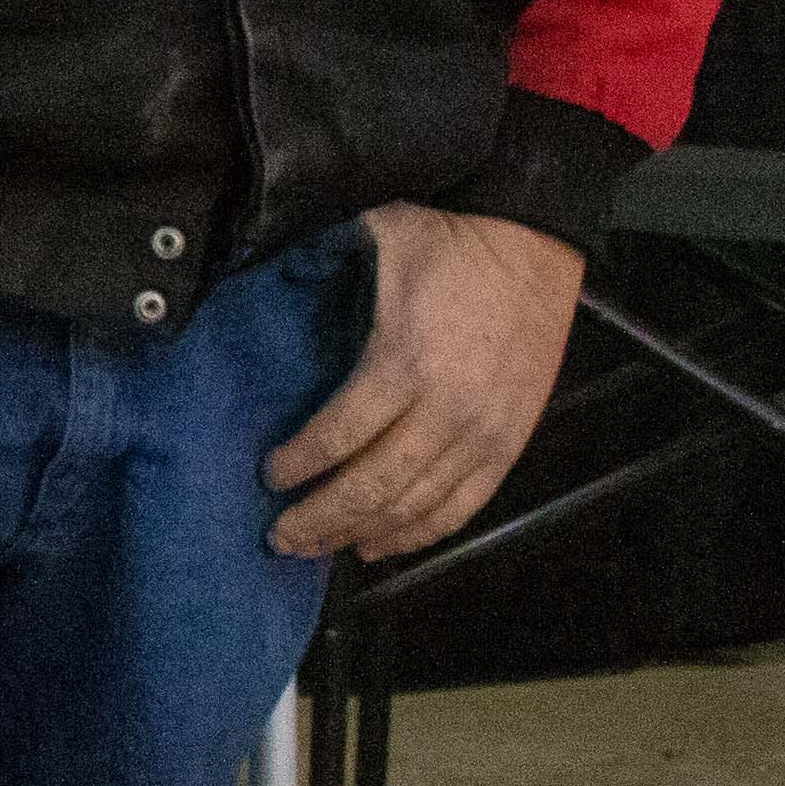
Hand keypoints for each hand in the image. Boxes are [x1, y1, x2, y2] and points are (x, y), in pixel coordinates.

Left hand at [264, 203, 582, 559]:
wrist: (533, 237)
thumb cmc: (446, 237)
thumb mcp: (370, 244)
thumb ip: (314, 268)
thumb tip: (251, 281)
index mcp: (404, 361)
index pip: (339, 436)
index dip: (300, 464)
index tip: (268, 475)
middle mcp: (448, 409)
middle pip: (374, 486)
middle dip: (321, 518)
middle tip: (280, 537)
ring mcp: (486, 432)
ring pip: (417, 506)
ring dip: (363, 534)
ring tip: (318, 548)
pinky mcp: (513, 441)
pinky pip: (465, 505)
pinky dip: (421, 533)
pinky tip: (382, 545)